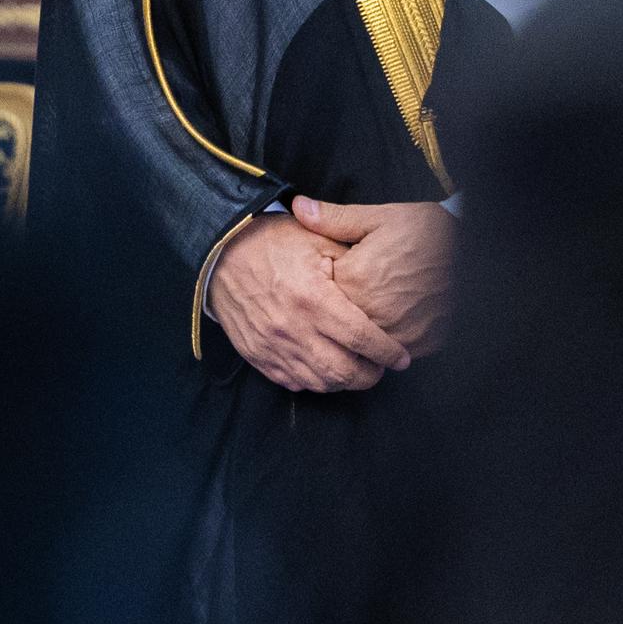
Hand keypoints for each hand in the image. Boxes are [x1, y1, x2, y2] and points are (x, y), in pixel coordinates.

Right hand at [206, 214, 412, 395]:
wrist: (220, 251)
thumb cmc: (271, 242)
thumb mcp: (316, 240)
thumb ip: (352, 261)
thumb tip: (383, 283)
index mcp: (313, 298)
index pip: (362, 338)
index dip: (387, 352)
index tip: (401, 357)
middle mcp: (293, 329)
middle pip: (344, 372)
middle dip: (370, 375)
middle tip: (380, 365)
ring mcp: (273, 346)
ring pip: (320, 383)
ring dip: (343, 382)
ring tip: (354, 368)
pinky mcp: (257, 355)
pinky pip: (292, 382)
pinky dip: (314, 381)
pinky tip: (323, 368)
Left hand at [298, 194, 458, 358]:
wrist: (477, 252)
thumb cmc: (429, 232)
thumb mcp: (380, 217)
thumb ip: (333, 219)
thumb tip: (298, 207)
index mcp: (355, 279)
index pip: (321, 293)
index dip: (323, 284)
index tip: (328, 277)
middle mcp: (372, 312)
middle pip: (338, 321)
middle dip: (339, 309)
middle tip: (353, 294)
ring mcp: (397, 333)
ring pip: (363, 341)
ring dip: (362, 329)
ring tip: (374, 307)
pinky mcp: (419, 344)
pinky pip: (391, 351)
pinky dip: (388, 340)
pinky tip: (393, 320)